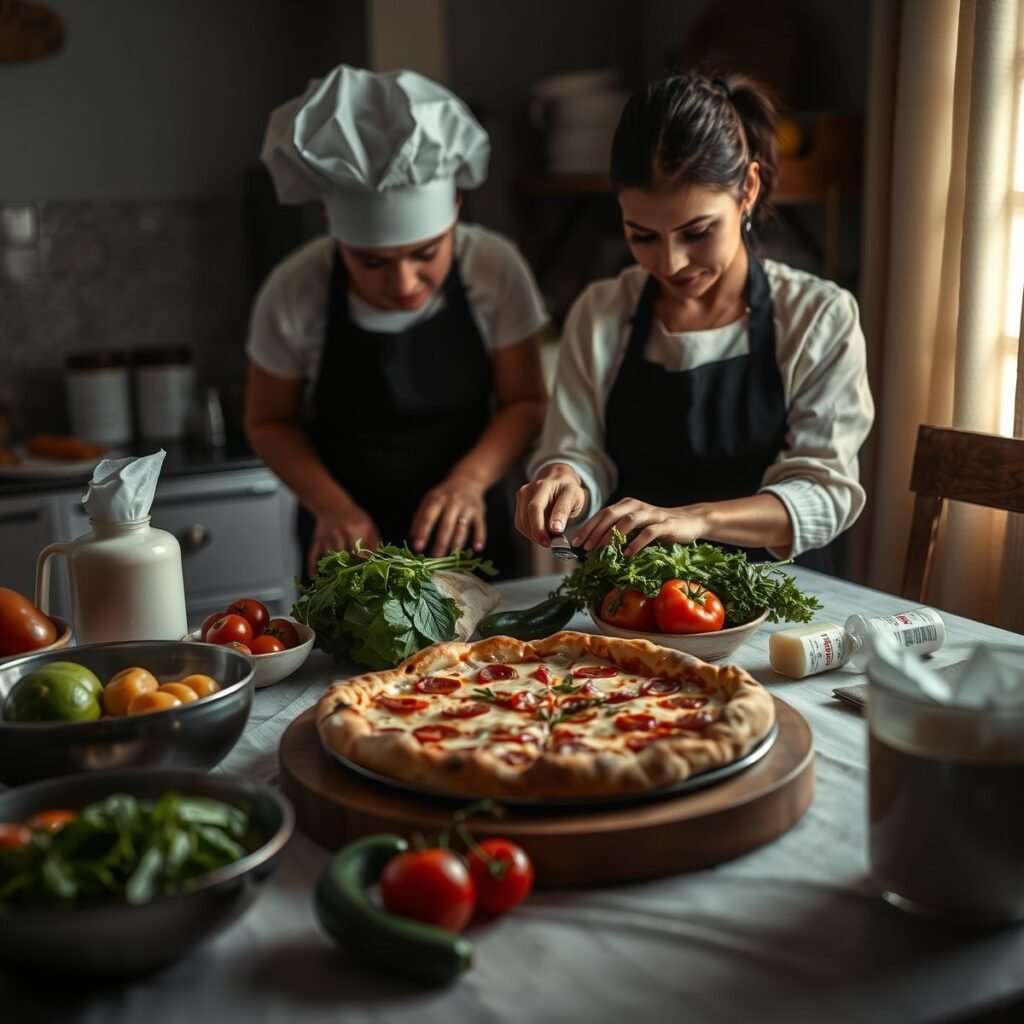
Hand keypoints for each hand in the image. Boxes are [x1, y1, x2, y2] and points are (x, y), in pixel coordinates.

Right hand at [309, 504, 379, 576]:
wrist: (334, 506)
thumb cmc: (355, 518)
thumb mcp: (368, 526)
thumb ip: (373, 544)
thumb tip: (375, 562)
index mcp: (352, 530)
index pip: (357, 553)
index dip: (360, 565)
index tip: (363, 573)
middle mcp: (337, 534)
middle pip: (342, 558)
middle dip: (346, 570)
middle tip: (350, 579)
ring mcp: (326, 538)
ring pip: (328, 558)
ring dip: (332, 570)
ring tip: (337, 580)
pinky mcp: (317, 541)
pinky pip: (312, 555)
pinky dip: (312, 567)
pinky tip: (315, 577)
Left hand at [409, 476, 486, 556]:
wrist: (468, 480)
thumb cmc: (444, 494)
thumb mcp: (429, 500)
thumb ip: (419, 517)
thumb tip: (412, 537)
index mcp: (437, 499)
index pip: (428, 517)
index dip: (423, 532)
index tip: (418, 547)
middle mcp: (453, 502)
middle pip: (446, 524)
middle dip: (441, 542)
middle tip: (436, 557)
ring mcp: (467, 507)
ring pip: (462, 527)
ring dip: (457, 543)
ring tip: (452, 556)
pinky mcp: (479, 512)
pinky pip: (480, 526)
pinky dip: (480, 537)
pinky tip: (477, 548)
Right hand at [515, 464, 587, 545]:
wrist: (558, 479)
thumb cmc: (567, 490)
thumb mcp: (574, 497)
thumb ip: (564, 510)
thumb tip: (555, 528)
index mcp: (548, 484)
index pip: (543, 505)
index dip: (548, 522)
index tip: (556, 534)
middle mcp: (533, 487)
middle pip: (531, 511)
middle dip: (538, 531)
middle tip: (549, 544)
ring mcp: (524, 493)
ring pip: (523, 520)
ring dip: (533, 534)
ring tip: (547, 539)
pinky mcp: (519, 501)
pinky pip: (520, 522)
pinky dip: (529, 532)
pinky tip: (540, 534)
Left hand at [572, 498, 708, 555]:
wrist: (690, 521)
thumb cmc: (659, 527)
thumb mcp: (636, 527)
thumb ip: (619, 532)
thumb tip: (595, 548)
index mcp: (627, 505)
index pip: (602, 514)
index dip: (588, 527)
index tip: (576, 542)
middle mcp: (637, 506)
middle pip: (611, 515)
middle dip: (595, 531)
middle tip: (585, 547)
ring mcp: (652, 514)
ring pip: (628, 521)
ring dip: (612, 536)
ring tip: (602, 550)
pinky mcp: (666, 525)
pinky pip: (649, 533)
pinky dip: (636, 543)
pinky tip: (627, 554)